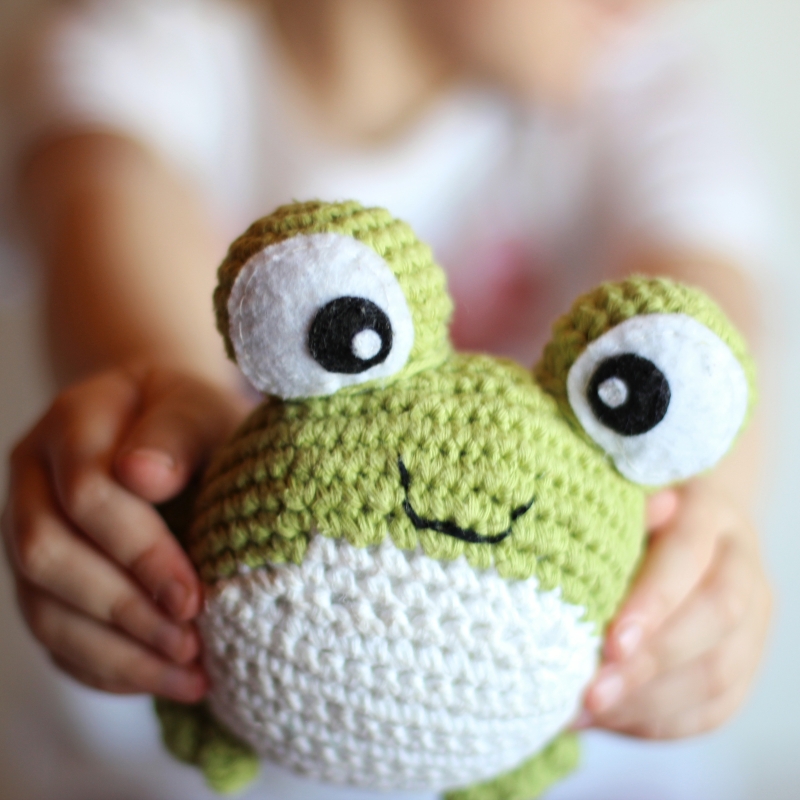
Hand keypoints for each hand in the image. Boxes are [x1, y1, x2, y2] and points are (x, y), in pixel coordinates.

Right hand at [1, 366, 250, 701]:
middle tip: (189, 643)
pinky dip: (105, 666)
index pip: (87, 492)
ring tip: (186, 674)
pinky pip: (53, 634)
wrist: (169, 418)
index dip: (137, 552)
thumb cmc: (194, 413)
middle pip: (46, 554)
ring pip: (41, 606)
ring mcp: (27, 527)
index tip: (192, 596)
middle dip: (122, 609)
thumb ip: (177, 434)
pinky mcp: (42, 575)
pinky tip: (160, 678)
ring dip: (115, 652)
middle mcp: (35, 477)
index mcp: (74, 422)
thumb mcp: (201, 406)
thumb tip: (144, 476)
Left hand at [578, 480, 771, 737]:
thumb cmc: (632, 513)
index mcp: (711, 515)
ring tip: (588, 710)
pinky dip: (659, 721)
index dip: (655, 602)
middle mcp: (742, 565)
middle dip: (651, 661)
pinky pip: (715, 707)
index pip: (689, 556)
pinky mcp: (744, 662)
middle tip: (593, 690)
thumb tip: (575, 533)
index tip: (611, 642)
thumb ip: (607, 519)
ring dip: (650, 701)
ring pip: (719, 672)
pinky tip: (610, 719)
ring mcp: (751, 619)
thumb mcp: (618, 500)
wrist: (681, 529)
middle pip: (715, 618)